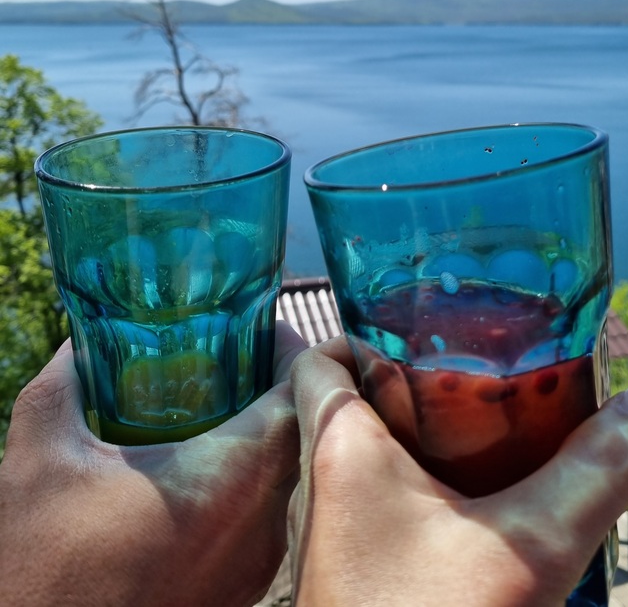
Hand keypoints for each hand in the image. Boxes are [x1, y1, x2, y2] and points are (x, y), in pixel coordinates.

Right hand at [0, 323, 306, 606]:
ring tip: (226, 401)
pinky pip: (269, 514)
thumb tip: (74, 347)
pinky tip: (206, 462)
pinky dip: (252, 477)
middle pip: (302, 433)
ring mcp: (257, 564)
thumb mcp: (42, 462)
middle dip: (279, 386)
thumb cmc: (44, 572)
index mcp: (229, 481)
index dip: (296, 353)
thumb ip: (64, 386)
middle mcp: (260, 527)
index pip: (304, 396)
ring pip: (290, 476)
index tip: (267, 329)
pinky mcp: (243, 589)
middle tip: (244, 355)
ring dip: (268, 432)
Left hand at [289, 337, 627, 606]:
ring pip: (359, 454)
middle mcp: (319, 483)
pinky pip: (372, 502)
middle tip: (468, 371)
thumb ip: (590, 475)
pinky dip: (413, 486)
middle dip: (404, 380)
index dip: (358, 329)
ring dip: (412, 435)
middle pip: (347, 400)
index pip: (318, 356)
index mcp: (337, 447)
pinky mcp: (350, 571)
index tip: (416, 326)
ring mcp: (329, 532)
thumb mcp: (527, 550)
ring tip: (478, 426)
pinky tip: (470, 502)